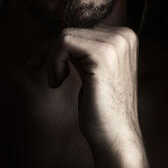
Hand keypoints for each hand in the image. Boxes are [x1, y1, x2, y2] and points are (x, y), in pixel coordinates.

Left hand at [27, 25, 152, 167]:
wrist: (115, 137)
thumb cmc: (101, 107)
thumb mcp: (92, 69)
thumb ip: (82, 49)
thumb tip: (53, 36)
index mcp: (124, 36)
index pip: (80, 30)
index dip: (58, 48)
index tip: (43, 64)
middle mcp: (123, 35)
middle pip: (71, 30)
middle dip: (51, 53)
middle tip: (49, 77)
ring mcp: (115, 43)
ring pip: (64, 36)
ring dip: (51, 60)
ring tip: (56, 81)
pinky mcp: (102, 54)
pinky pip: (63, 43)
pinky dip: (53, 62)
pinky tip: (58, 82)